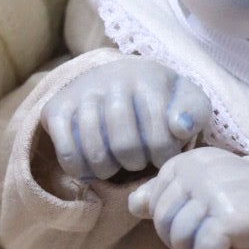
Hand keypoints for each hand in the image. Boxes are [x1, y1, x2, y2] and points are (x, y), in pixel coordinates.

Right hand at [39, 57, 210, 180]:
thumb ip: (194, 114)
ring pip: (95, 152)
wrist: (118, 77)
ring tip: (119, 164)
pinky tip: (95, 166)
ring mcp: (80, 93)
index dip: (164, 158)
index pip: (159, 138)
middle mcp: (110, 79)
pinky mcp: (55, 108)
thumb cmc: (161, 99)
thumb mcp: (188, 101)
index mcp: (148, 77)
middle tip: (140, 160)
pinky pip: (67, 154)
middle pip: (125, 146)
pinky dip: (82, 170)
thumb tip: (180, 128)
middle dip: (137, 164)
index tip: (163, 157)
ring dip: (110, 170)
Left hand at [128, 147, 248, 248]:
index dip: (182, 223)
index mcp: (188, 161)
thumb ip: (168, 197)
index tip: (214, 216)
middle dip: (191, 243)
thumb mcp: (208, 195)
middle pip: (164, 228)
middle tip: (225, 234)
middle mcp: (197, 170)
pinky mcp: (228, 219)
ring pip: (181, 245)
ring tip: (236, 239)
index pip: (154, 207)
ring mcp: (212, 193)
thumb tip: (134, 204)